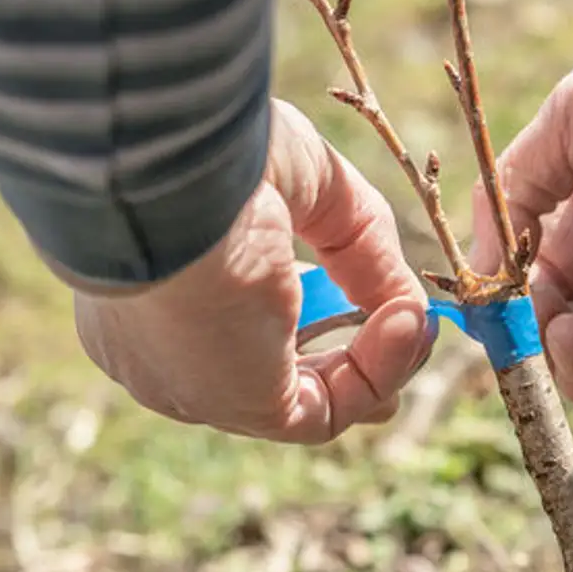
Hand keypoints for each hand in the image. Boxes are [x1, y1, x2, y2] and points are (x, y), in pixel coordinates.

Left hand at [70, 99, 432, 442]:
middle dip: (348, 357)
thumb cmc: (219, 159)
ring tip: (415, 317)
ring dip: (375, 363)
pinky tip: (405, 324)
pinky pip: (326, 411)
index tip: (363, 291)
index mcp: (157, 288)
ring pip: (304, 401)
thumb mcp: (307, 186)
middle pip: (271, 375)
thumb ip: (359, 245)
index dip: (312, 314)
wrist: (171, 173)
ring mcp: (199, 384)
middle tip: (404, 323)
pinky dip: (377, 373)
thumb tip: (408, 308)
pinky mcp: (238, 403)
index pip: (235, 324)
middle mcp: (165, 349)